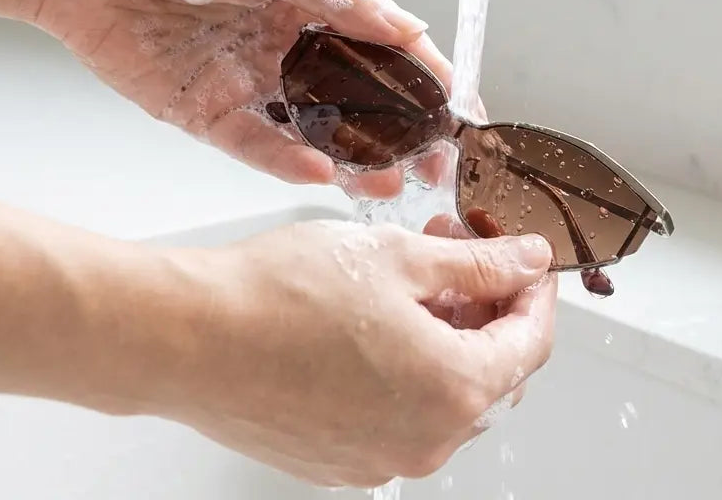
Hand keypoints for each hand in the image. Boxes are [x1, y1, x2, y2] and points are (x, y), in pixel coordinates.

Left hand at [28, 0, 451, 197]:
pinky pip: (257, 145)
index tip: (459, 109)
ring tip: (389, 183)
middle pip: (358, 96)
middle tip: (434, 163)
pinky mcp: (205, 110)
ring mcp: (248, 79)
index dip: (425, 74)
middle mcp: (286, 41)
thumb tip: (405, 23)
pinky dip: (290, 163)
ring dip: (354, 159)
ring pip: (315, 130)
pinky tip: (323, 176)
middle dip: (400, 132)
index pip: (384, 41)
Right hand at [154, 219, 557, 487]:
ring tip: (405, 286)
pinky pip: (396, 419)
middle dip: (485, 310)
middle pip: (491, 375)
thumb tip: (528, 262)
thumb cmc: (278, 297)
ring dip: (442, 341)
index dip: (533, 293)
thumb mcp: (398, 257)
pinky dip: (401, 375)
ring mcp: (380, 459)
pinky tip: (370, 329)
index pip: (530, 342)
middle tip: (455, 258)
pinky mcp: (339, 463)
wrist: (187, 339)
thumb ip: (478, 263)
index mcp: (454, 388)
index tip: (523, 263)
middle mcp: (426, 441)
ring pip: (442, 397)